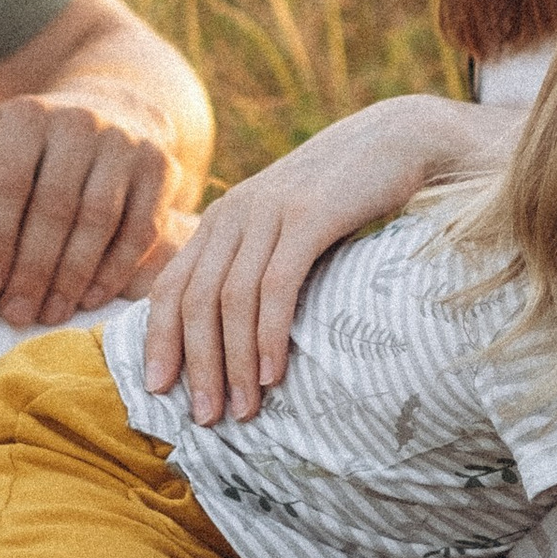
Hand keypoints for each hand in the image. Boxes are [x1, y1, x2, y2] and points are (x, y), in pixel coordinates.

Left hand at [0, 100, 183, 326]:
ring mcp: (126, 144)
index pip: (9, 181)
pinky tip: (89, 299)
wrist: (108, 110)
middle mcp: (80, 122)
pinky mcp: (161, 167)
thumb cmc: (27, 146)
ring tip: (49, 315)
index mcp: (27, 117)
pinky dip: (115, 268)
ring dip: (73, 274)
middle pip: (56, 206)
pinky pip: (139, 227)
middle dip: (34, 267)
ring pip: (99, 219)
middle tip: (14, 315)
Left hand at [144, 98, 506, 422]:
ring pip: (231, 300)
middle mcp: (235, 213)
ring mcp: (270, 212)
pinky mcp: (309, 216)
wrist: (397, 139)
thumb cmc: (346, 196)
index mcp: (222, 219)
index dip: (159, 340)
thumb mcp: (288, 226)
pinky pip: (276, 286)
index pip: (170, 286)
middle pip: (194, 300)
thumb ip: (259, 262)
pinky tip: (273, 374)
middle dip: (196, 365)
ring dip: (233, 363)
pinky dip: (269, 335)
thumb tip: (237, 332)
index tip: (159, 390)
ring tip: (242, 411)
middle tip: (205, 418)